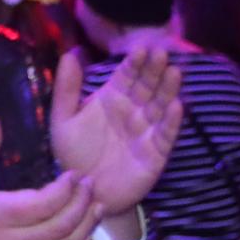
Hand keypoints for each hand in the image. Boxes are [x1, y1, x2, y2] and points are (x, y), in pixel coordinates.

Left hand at [50, 48, 181, 214]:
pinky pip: (165, 135)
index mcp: (112, 99)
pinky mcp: (156, 153)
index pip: (126, 76)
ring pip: (160, 106)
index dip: (134, 62)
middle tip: (161, 52)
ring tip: (174, 72)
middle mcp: (132, 111)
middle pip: (147, 86)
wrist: (84, 192)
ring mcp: (146, 131)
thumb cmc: (74, 154)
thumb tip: (71, 52)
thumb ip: (67, 88)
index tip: (141, 48)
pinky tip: (176, 106)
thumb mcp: (64, 120)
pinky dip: (171, 121)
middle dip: (154, 70)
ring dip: (167, 89)